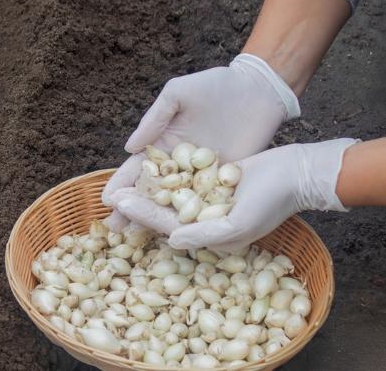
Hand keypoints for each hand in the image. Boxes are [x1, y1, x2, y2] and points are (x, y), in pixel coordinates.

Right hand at [101, 53, 299, 231]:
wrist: (259, 90)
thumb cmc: (216, 85)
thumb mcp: (179, 93)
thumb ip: (154, 119)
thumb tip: (129, 148)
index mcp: (162, 142)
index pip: (136, 168)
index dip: (121, 183)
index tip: (108, 200)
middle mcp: (178, 163)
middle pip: (151, 191)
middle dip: (132, 209)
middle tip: (116, 229)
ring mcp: (201, 175)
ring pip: (174, 202)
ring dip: (158, 219)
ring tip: (142, 237)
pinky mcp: (224, 181)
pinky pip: (204, 202)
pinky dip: (192, 219)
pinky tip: (181, 235)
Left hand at [107, 138, 357, 251]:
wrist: (298, 172)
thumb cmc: (272, 201)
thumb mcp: (239, 224)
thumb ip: (205, 236)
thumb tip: (171, 241)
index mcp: (212, 238)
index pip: (169, 227)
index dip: (143, 216)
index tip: (119, 205)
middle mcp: (208, 224)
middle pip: (165, 214)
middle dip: (138, 206)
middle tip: (111, 197)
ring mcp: (210, 204)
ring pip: (171, 198)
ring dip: (147, 192)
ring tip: (122, 184)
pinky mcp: (213, 183)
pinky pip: (185, 182)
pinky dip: (165, 177)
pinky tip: (146, 168)